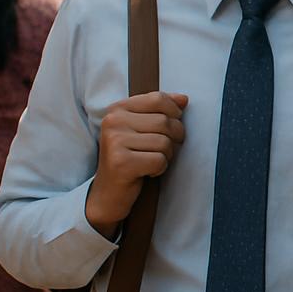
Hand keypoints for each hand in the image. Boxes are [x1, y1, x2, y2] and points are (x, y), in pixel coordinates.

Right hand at [85, 91, 188, 235]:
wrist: (108, 192)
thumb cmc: (130, 158)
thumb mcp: (141, 129)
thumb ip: (160, 110)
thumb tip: (184, 99)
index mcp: (117, 109)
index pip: (158, 98)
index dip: (174, 113)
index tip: (170, 127)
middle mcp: (113, 121)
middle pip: (165, 121)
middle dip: (173, 139)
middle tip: (161, 150)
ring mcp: (115, 141)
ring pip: (164, 141)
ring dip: (166, 156)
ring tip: (150, 161)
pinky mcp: (121, 162)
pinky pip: (159, 160)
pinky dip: (159, 168)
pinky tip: (146, 172)